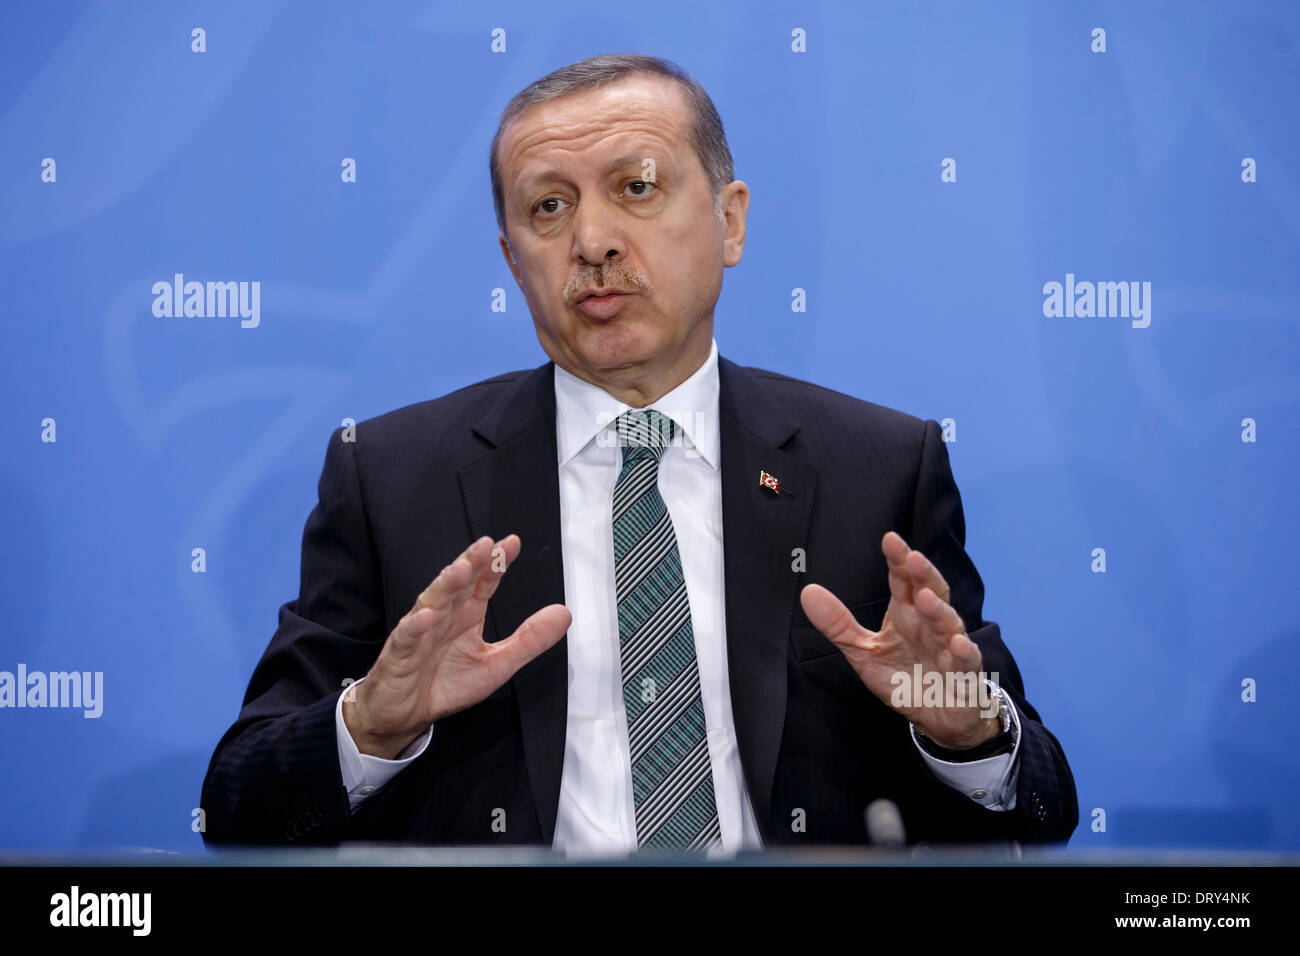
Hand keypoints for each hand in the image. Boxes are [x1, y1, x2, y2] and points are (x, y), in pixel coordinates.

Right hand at [343, 534, 570, 757]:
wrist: (407, 714)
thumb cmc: (446, 684)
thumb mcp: (498, 664)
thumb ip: (529, 639)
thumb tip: (564, 613)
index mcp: (467, 614)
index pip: (483, 582)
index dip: (496, 563)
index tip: (512, 543)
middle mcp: (444, 616)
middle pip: (457, 584)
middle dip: (471, 563)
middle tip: (486, 545)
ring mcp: (420, 632)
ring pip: (432, 602)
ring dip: (445, 585)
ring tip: (460, 569)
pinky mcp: (399, 654)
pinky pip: (407, 636)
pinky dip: (415, 626)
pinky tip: (426, 616)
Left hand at [799, 531, 998, 749]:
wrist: (937, 717)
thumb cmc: (904, 678)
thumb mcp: (864, 652)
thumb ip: (838, 624)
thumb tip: (808, 592)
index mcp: (906, 614)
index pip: (903, 581)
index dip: (898, 560)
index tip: (890, 539)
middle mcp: (930, 625)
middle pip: (931, 591)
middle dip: (923, 574)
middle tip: (912, 558)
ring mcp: (950, 648)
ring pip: (949, 622)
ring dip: (939, 610)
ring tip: (926, 598)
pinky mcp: (964, 675)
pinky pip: (967, 661)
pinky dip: (964, 652)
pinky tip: (958, 643)